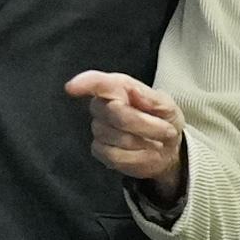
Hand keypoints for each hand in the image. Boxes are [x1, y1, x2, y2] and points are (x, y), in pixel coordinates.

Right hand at [65, 69, 186, 198]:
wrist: (167, 150)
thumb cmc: (164, 120)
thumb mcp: (167, 106)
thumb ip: (151, 98)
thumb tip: (134, 91)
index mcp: (119, 88)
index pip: (98, 83)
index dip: (85, 83)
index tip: (72, 87)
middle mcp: (103, 106)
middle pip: (116, 113)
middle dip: (145, 124)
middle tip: (166, 130)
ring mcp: (99, 129)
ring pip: (118, 137)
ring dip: (144, 142)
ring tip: (155, 141)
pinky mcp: (99, 151)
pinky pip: (115, 156)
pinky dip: (136, 157)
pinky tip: (143, 152)